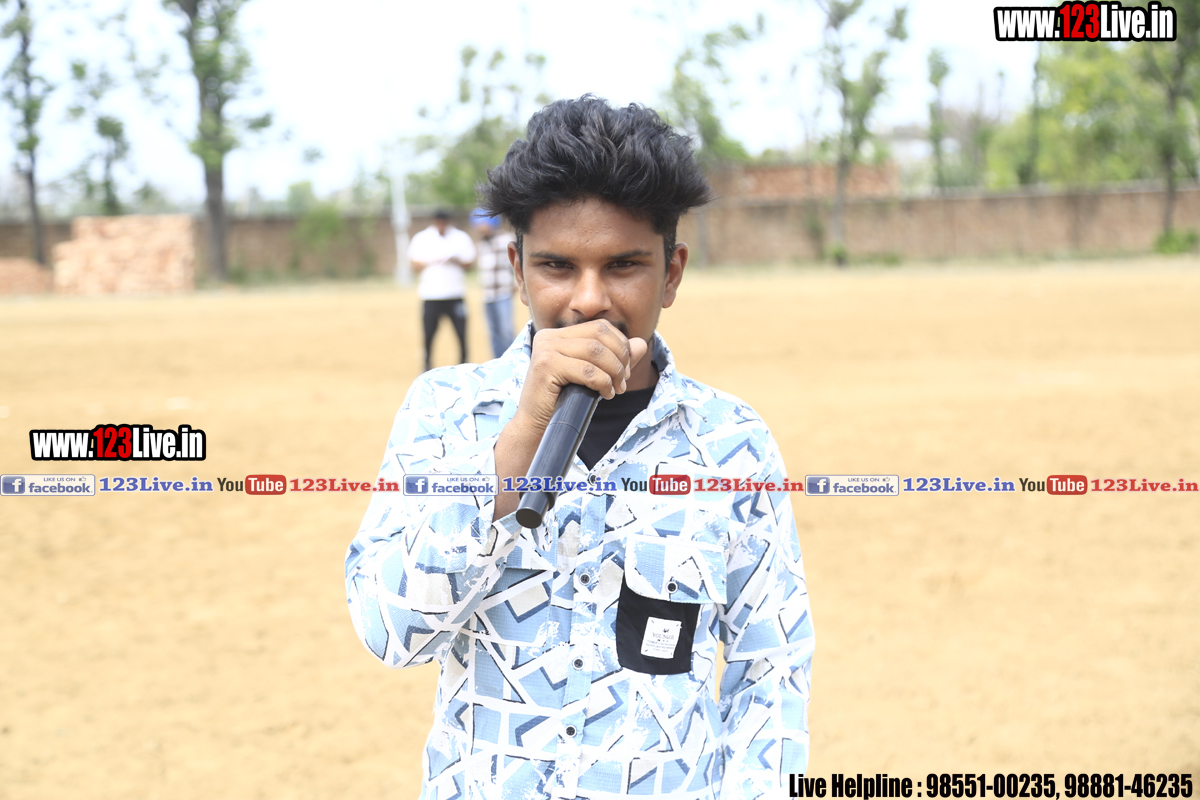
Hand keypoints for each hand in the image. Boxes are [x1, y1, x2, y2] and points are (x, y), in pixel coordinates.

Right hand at [516, 320, 648, 433]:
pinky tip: (605, 395)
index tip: (626, 369)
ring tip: (616, 389)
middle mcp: (548, 336)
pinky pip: (587, 370)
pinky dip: (603, 382)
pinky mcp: (545, 366)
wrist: (536, 426)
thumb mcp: (591, 375)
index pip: (599, 327)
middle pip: (599, 335)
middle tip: (624, 381)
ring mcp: (545, 349)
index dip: (620, 345)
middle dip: (620, 357)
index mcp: (557, 334)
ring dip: (614, 371)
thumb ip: (615, 358)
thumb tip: (641, 344)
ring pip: (595, 351)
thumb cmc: (563, 401)